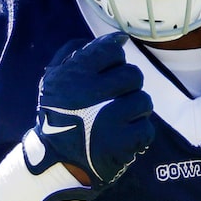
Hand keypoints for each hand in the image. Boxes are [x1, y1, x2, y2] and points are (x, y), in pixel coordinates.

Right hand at [33, 33, 158, 187]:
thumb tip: (118, 38)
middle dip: (128, 87)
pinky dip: (137, 133)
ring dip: (135, 110)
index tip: (108, 73)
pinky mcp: (123, 143)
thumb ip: (78, 52)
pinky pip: (147, 127)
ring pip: (144, 100)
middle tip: (114, 99)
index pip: (112, 49)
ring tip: (117, 119)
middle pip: (134, 74)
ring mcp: (108, 119)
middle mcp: (90, 94)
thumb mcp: (54, 79)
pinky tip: (121, 136)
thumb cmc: (59, 115)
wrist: (57, 162)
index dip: (115, 60)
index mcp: (73, 74)